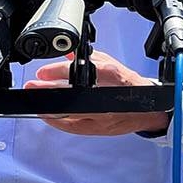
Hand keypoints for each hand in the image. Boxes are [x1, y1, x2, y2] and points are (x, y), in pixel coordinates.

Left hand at [23, 51, 170, 136]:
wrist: (150, 109)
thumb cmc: (131, 86)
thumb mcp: (112, 64)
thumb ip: (91, 58)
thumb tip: (69, 53)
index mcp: (111, 76)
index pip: (81, 72)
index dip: (59, 72)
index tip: (43, 72)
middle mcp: (106, 98)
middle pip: (71, 95)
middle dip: (48, 91)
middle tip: (33, 86)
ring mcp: (103, 116)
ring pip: (70, 115)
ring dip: (50, 109)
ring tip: (36, 102)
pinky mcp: (100, 129)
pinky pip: (75, 128)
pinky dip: (60, 122)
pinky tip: (49, 116)